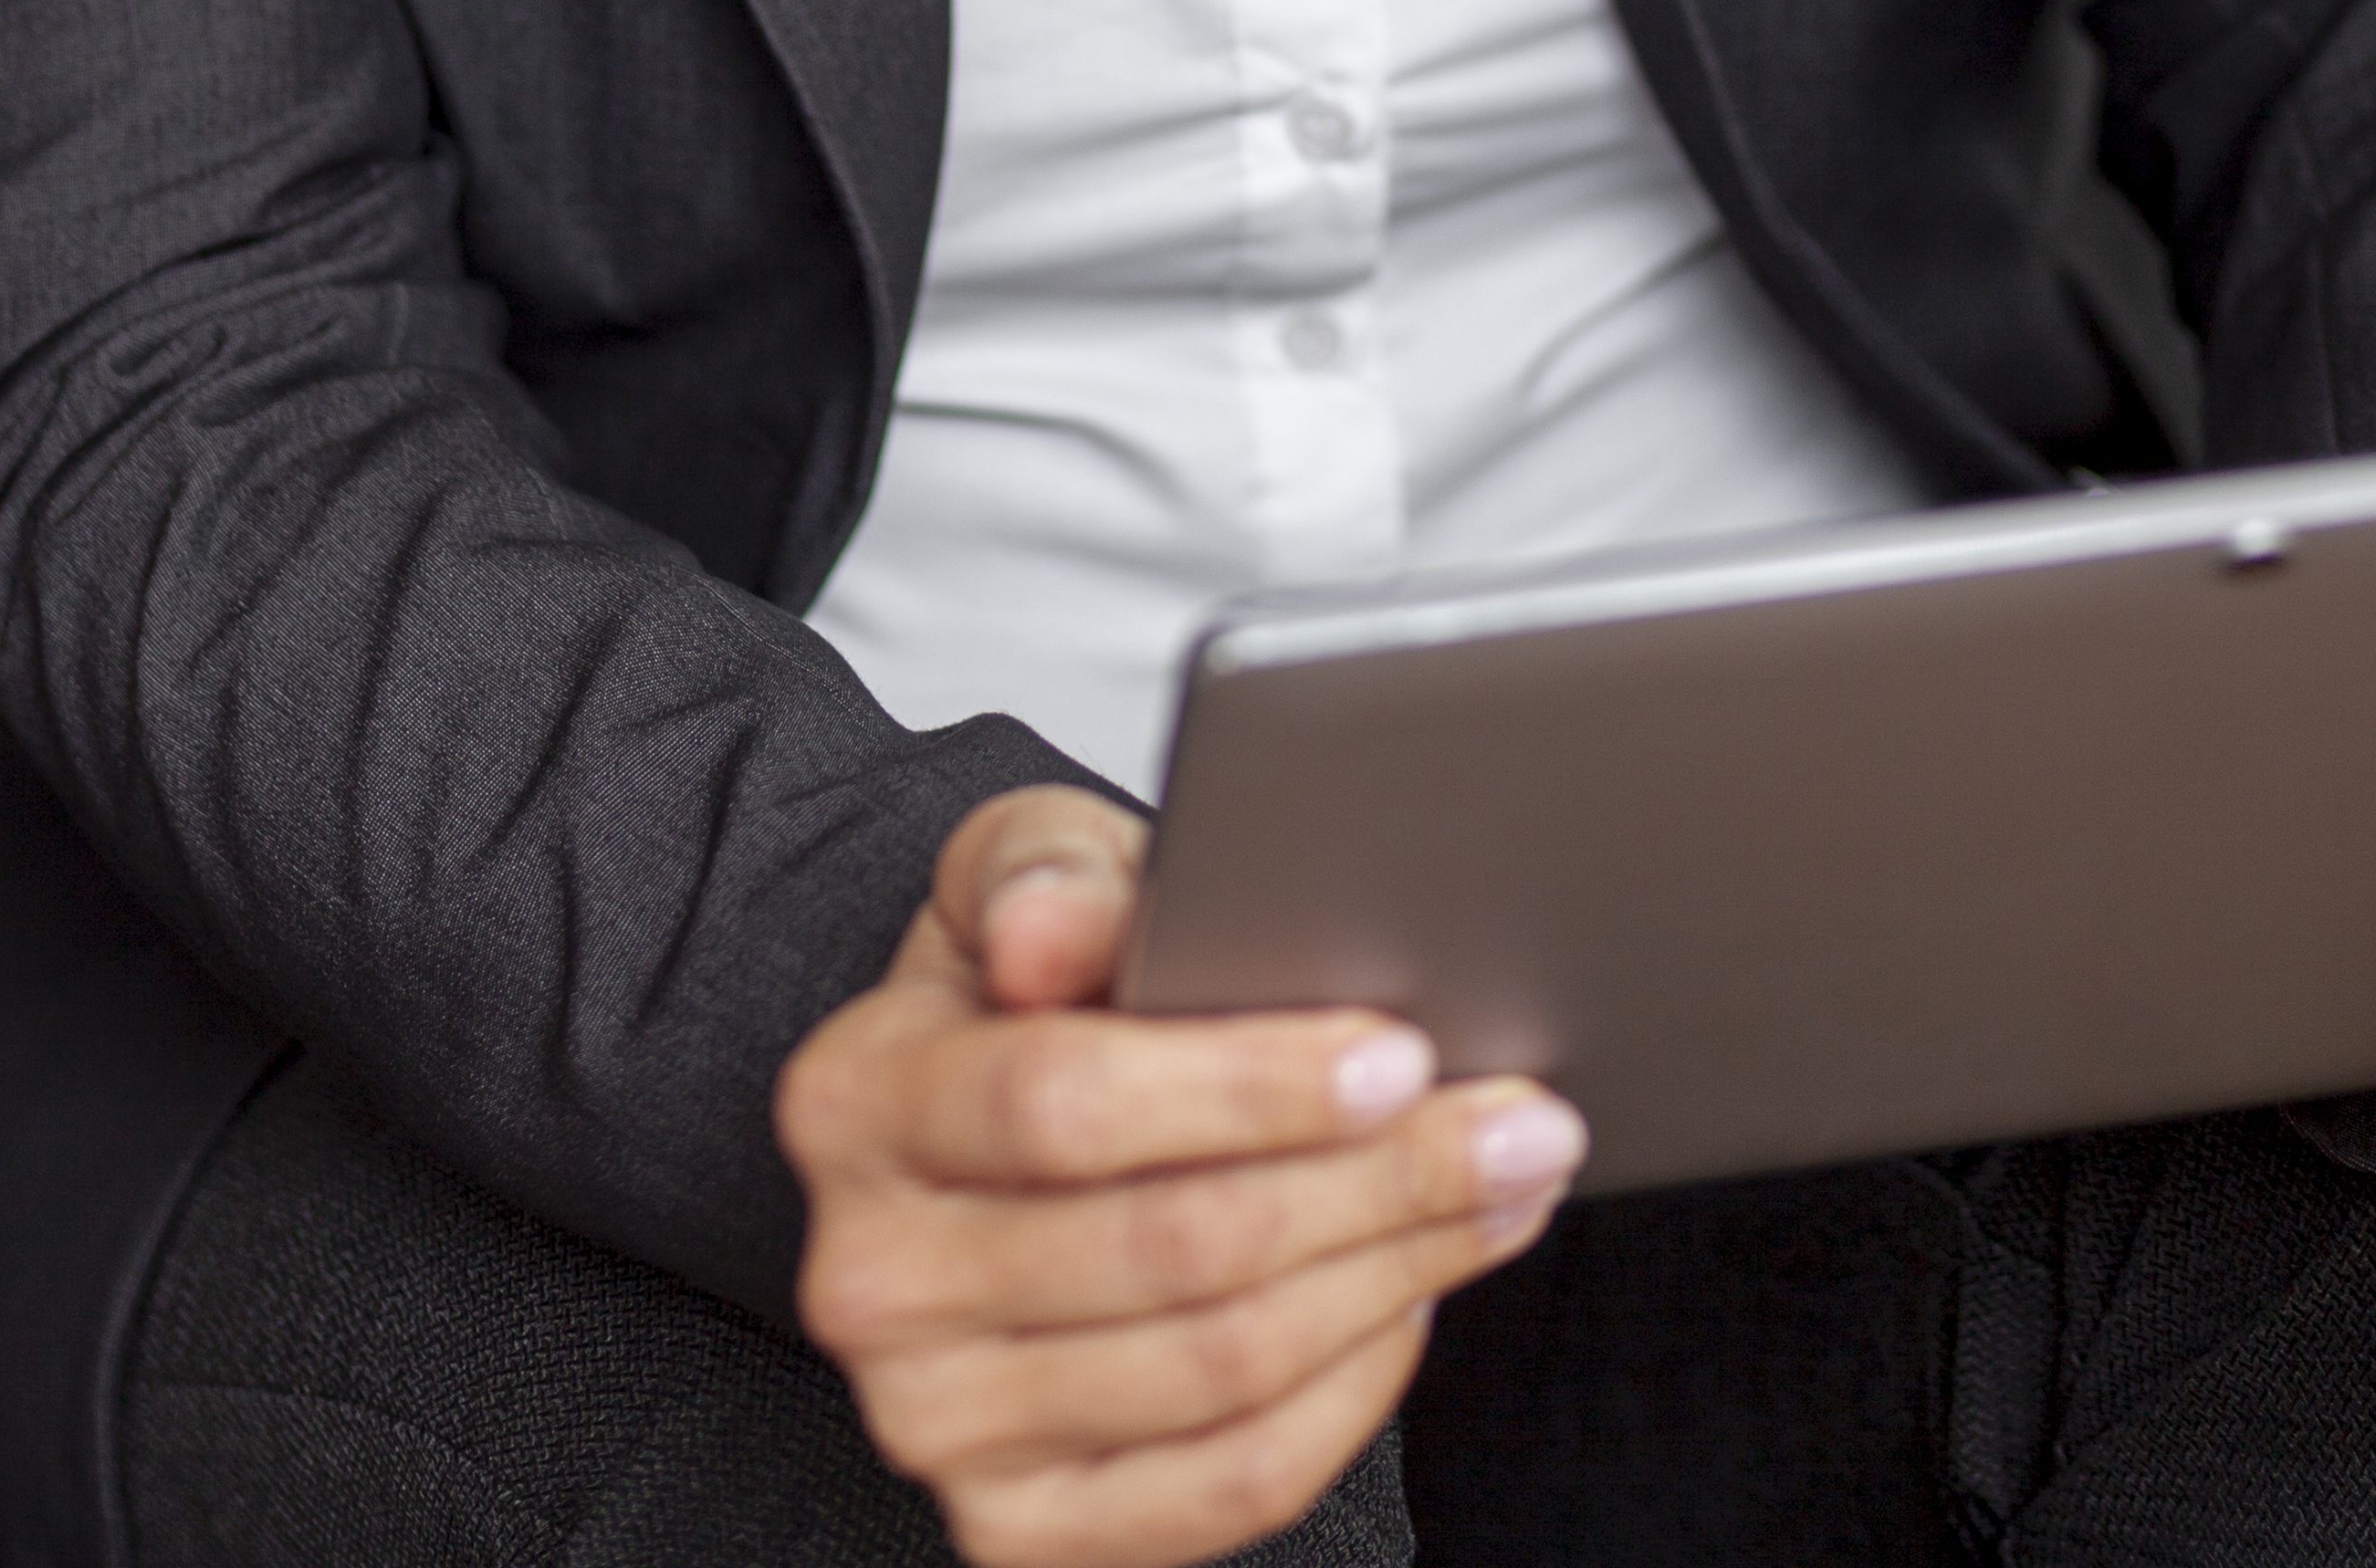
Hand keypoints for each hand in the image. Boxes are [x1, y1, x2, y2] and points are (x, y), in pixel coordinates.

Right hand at [778, 785, 1586, 1565]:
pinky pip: (1228, 1485)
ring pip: (1221, 1369)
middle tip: (1520, 1125)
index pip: (1063, 1102)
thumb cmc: (1033, 986)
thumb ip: (1049, 874)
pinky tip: (1410, 1297)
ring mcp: (939, 1425)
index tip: (1400, 1054)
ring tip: (1500, 1189)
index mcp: (855, 1098)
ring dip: (1397, 1275)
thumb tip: (1048, 935)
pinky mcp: (1021, 1529)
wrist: (985, 1135)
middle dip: (1378, 1184)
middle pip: (1171, 1250)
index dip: (1248, 1086)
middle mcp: (871, 1281)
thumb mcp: (1031, 872)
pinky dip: (1352, 1394)